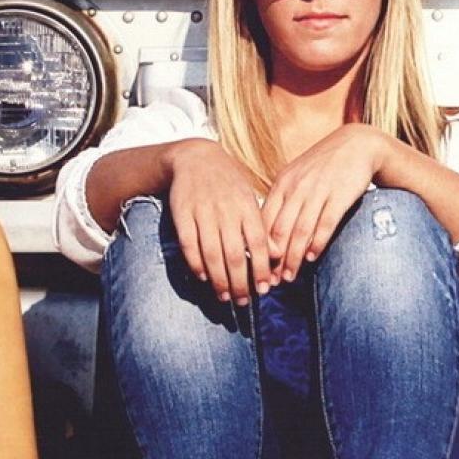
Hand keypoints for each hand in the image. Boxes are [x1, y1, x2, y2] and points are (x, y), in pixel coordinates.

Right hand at [164, 138, 275, 303]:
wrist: (195, 157)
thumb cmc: (229, 183)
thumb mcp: (250, 199)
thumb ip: (261, 227)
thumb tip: (277, 255)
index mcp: (247, 207)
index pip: (258, 244)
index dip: (262, 269)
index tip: (265, 289)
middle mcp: (226, 211)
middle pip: (235, 255)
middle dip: (240, 282)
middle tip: (243, 301)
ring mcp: (203, 212)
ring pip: (211, 254)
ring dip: (219, 279)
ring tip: (224, 296)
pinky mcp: (182, 214)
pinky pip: (189, 244)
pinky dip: (196, 263)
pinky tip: (203, 277)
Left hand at [262, 124, 390, 283]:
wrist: (357, 145)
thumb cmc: (324, 165)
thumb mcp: (298, 177)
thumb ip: (284, 201)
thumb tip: (269, 234)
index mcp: (282, 184)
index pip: (265, 220)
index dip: (260, 247)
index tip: (258, 268)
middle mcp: (297, 187)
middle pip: (280, 230)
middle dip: (274, 259)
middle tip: (271, 281)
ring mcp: (318, 191)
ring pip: (300, 230)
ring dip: (293, 257)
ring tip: (289, 276)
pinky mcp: (339, 195)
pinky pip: (325, 223)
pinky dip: (317, 243)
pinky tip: (312, 257)